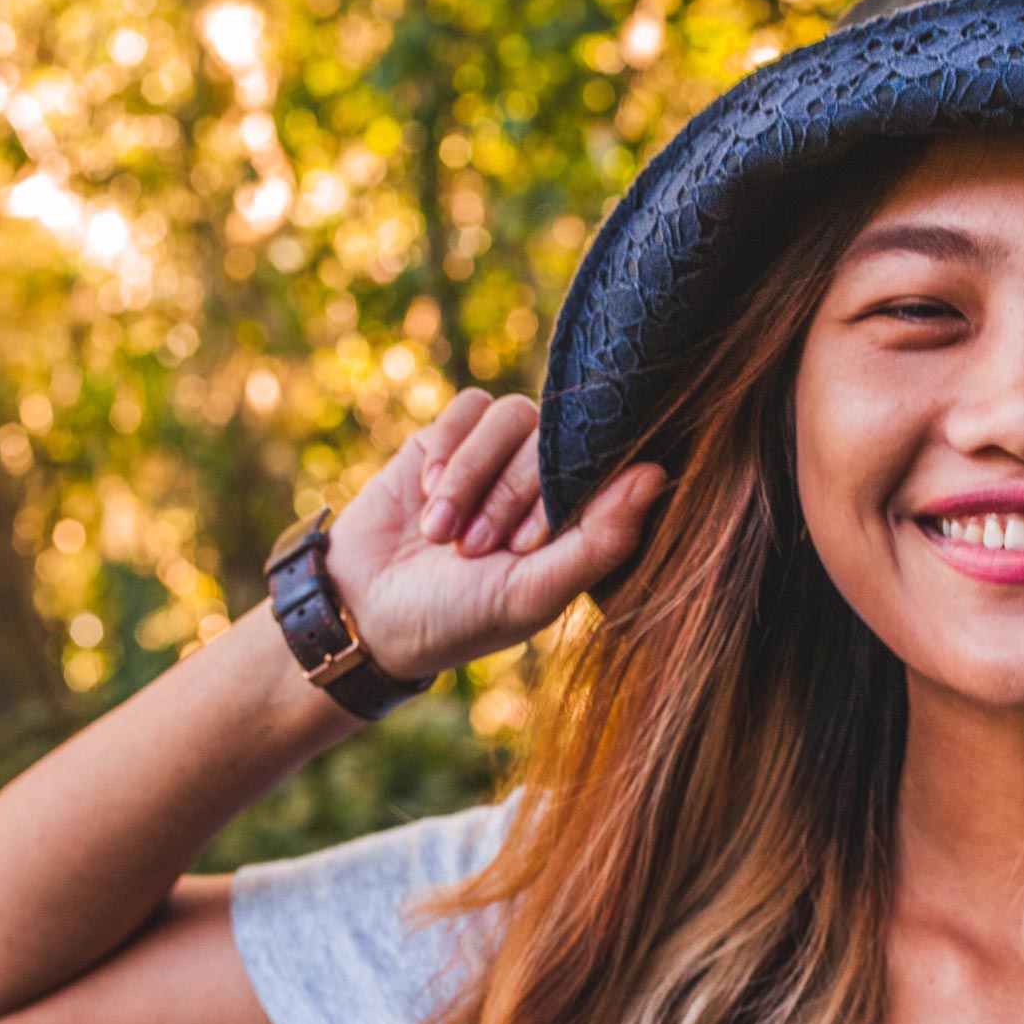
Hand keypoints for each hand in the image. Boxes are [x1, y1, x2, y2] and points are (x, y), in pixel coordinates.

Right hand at [320, 388, 668, 681]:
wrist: (365, 611)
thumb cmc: (460, 617)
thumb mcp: (531, 594)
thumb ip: (599, 542)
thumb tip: (658, 475)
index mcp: (580, 520)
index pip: (605, 468)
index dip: (560, 499)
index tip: (522, 548)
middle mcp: (547, 479)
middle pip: (553, 439)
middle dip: (507, 495)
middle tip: (471, 549)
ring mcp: (500, 453)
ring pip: (512, 416)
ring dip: (472, 475)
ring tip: (440, 531)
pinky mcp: (452, 435)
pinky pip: (469, 405)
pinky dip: (448, 449)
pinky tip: (425, 495)